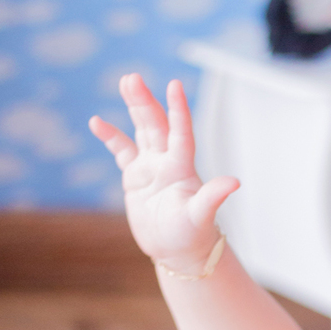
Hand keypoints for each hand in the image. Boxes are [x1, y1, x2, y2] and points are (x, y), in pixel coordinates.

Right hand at [88, 73, 238, 272]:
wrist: (179, 252)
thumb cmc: (193, 236)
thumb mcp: (200, 216)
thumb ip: (212, 197)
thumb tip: (234, 182)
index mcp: (182, 168)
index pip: (180, 132)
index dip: (178, 109)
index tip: (174, 84)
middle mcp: (167, 162)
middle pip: (155, 125)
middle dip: (144, 102)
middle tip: (132, 77)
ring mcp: (151, 167)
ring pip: (141, 130)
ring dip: (134, 107)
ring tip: (126, 81)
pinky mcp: (135, 177)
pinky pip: (121, 151)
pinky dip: (110, 136)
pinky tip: (96, 122)